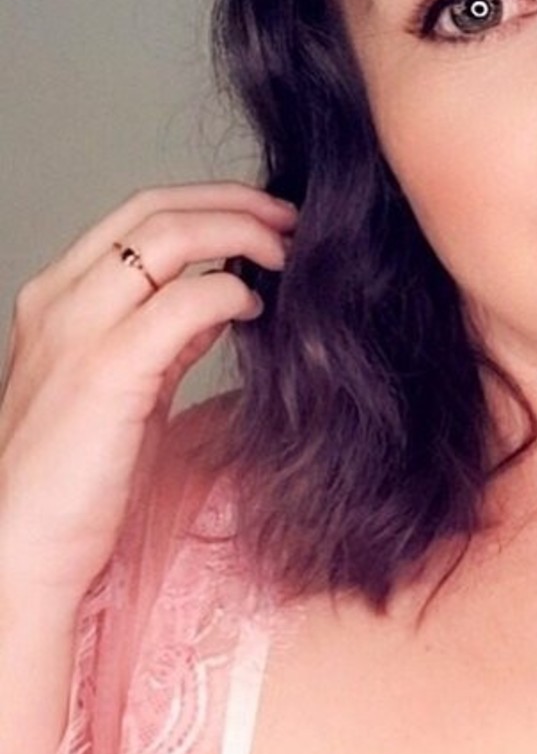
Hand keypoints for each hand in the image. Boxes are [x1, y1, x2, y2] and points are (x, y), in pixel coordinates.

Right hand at [0, 182, 295, 606]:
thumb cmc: (73, 487)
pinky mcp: (108, 371)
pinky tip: (256, 308)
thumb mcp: (123, 392)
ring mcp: (78, 331)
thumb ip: (164, 341)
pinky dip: (229, 292)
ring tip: (288, 255)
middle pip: (154, 209)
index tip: (262, 217)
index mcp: (55, 300)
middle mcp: (58, 301)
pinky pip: (184, 302)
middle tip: (293, 220)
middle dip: (233, 203)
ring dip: (240, 234)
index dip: (207, 203)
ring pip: (168, 238)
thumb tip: (218, 301)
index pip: (135, 215)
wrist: (23, 550)